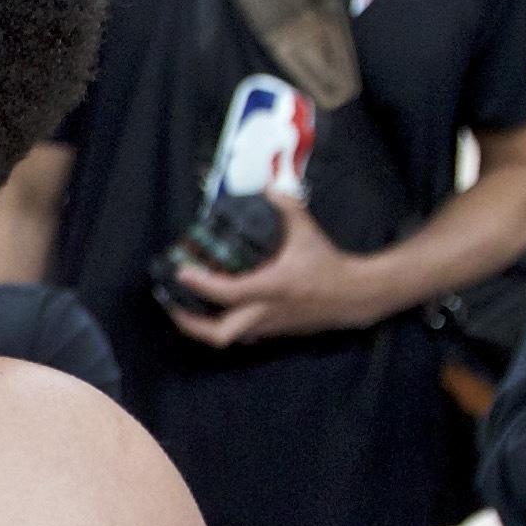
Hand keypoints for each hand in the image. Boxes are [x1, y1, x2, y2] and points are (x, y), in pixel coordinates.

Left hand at [164, 194, 376, 344]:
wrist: (353, 296)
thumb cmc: (328, 265)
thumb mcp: (307, 232)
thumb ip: (286, 207)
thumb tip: (268, 186)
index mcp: (272, 288)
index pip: (228, 292)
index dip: (201, 284)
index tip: (182, 272)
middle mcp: (265, 312)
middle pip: (218, 334)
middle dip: (189, 322)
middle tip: (172, 303)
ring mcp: (267, 326)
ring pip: (226, 338)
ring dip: (201, 327)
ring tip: (183, 309)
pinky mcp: (272, 332)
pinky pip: (239, 335)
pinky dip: (221, 326)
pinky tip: (212, 311)